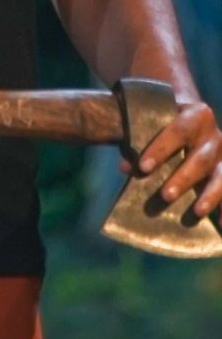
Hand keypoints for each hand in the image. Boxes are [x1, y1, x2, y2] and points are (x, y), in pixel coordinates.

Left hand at [131, 100, 221, 223]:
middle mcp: (214, 134)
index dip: (160, 149)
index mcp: (195, 114)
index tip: (143, 167)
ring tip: (197, 212)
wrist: (191, 114)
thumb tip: (125, 167)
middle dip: (183, 178)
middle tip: (165, 196)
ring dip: (209, 195)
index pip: (178, 131)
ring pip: (221, 176)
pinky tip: (221, 224)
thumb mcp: (154, 124)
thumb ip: (140, 142)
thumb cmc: (166, 122)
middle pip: (200, 158)